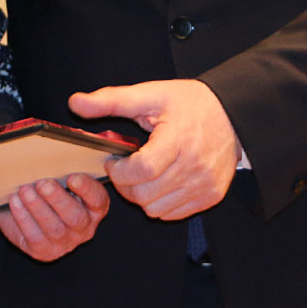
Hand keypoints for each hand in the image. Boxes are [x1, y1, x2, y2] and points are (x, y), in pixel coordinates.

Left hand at [0, 173, 110, 261]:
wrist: (26, 213)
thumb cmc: (48, 193)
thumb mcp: (60, 181)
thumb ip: (62, 172)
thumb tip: (51, 157)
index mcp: (94, 207)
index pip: (97, 199)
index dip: (86, 189)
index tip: (72, 178)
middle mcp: (83, 227)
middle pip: (75, 216)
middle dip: (57, 199)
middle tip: (43, 183)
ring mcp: (65, 242)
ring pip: (54, 228)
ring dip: (37, 207)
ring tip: (25, 190)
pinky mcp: (44, 251)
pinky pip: (34, 236)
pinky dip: (23, 217)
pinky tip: (15, 201)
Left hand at [69, 79, 239, 219]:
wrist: (232, 114)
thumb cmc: (189, 103)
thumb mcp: (149, 94)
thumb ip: (111, 100)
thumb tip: (74, 103)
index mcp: (178, 140)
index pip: (141, 171)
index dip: (119, 171)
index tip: (114, 160)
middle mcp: (195, 167)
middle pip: (145, 194)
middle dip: (124, 185)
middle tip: (123, 169)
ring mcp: (205, 184)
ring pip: (156, 209)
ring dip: (140, 197)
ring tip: (141, 176)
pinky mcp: (211, 196)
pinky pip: (173, 214)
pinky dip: (159, 203)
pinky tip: (159, 182)